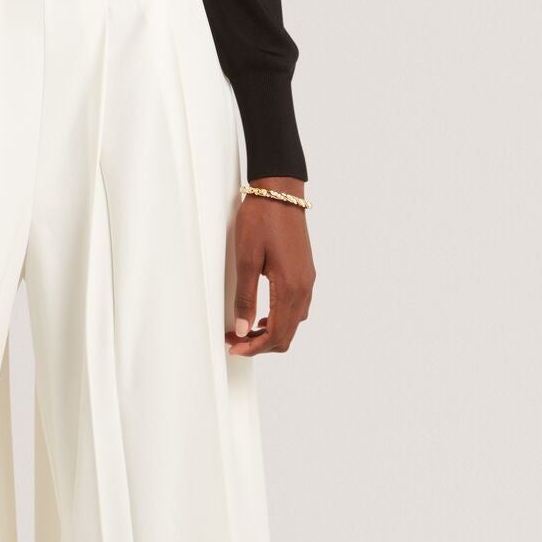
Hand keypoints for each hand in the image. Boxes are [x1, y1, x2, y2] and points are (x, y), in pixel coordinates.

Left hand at [226, 177, 313, 355]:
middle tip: (235, 341)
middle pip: (287, 334)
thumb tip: (243, 329)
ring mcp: (307, 280)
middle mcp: (304, 288)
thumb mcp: (246, 260)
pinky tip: (264, 313)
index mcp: (290, 288)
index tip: (234, 347)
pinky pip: (298, 308)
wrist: (280, 193)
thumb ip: (246, 297)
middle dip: (261, 344)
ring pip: (294, 323)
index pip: (276, 335)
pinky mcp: (305, 273)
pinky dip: (281, 319)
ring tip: (245, 329)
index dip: (254, 348)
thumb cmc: (261, 220)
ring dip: (271, 332)